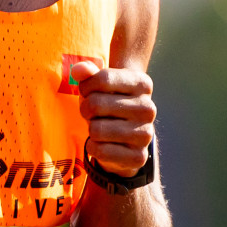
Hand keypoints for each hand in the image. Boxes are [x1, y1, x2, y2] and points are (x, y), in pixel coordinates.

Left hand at [70, 61, 155, 177]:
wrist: (124, 139)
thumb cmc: (107, 104)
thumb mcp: (98, 85)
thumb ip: (88, 73)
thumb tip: (78, 70)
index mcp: (142, 84)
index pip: (103, 78)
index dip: (86, 86)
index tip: (89, 92)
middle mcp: (148, 108)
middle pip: (96, 104)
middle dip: (86, 109)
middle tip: (94, 114)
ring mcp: (146, 134)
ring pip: (96, 129)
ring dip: (90, 129)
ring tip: (100, 128)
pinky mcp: (138, 156)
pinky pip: (100, 150)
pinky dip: (93, 147)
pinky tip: (103, 144)